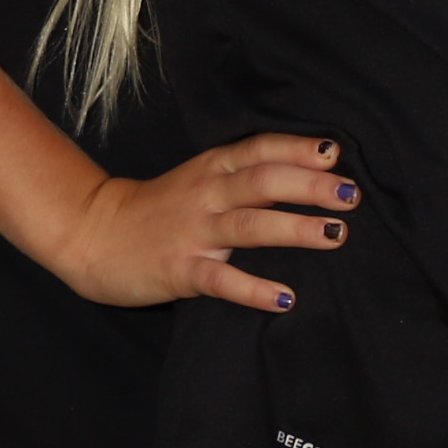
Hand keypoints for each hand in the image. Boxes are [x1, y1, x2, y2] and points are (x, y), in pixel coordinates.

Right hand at [42, 133, 350, 310]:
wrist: (95, 234)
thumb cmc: (159, 209)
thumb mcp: (200, 180)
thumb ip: (243, 175)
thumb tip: (309, 174)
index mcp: (213, 168)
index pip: (261, 149)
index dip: (298, 149)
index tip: (337, 151)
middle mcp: (207, 194)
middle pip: (263, 182)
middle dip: (310, 186)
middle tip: (352, 194)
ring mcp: (194, 232)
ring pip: (250, 225)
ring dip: (295, 228)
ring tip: (336, 234)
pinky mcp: (181, 270)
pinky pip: (223, 280)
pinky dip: (255, 289)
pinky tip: (286, 298)